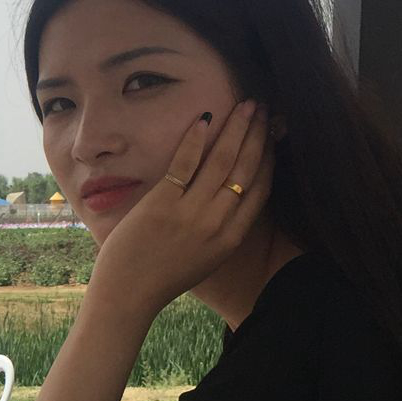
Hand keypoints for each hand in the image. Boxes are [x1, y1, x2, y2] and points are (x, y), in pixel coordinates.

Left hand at [88, 98, 276, 316]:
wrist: (128, 295)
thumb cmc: (161, 277)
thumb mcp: (204, 258)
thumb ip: (220, 230)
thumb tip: (229, 198)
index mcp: (230, 239)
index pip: (260, 190)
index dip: (269, 158)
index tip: (273, 135)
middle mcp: (217, 224)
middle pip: (246, 169)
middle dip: (258, 134)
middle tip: (263, 109)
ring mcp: (190, 214)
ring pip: (222, 160)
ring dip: (236, 128)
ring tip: (246, 105)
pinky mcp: (162, 205)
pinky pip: (185, 164)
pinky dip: (196, 139)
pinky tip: (205, 119)